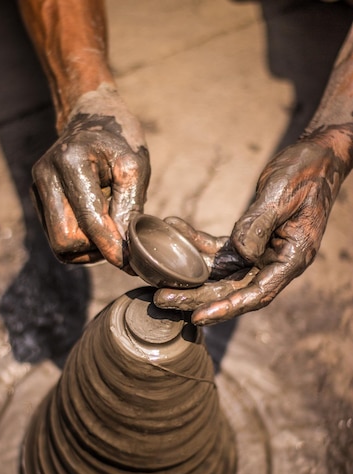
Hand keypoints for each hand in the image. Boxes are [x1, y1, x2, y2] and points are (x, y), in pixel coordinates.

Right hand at [31, 86, 150, 267]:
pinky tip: (96, 227)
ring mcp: (37, 188)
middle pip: (65, 240)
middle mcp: (45, 175)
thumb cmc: (119, 142)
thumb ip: (130, 209)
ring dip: (87, 249)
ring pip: (58, 245)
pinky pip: (56, 238)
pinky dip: (79, 243)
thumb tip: (124, 251)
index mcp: (70, 162)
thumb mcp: (135, 168)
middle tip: (119, 242)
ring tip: (109, 232)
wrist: (93, 119)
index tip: (130, 262)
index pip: (89, 220)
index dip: (111, 247)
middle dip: (94, 249)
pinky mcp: (38, 200)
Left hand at [155, 125, 352, 324]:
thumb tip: (241, 251)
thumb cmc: (305, 173)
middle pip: (232, 289)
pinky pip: (219, 249)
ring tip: (159, 281)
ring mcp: (260, 254)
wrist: (315, 157)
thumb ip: (259, 223)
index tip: (199, 316)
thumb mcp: (281, 194)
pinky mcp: (248, 240)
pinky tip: (175, 229)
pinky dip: (196, 242)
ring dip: (191, 278)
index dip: (227, 307)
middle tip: (163, 298)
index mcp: (291, 258)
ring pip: (222, 275)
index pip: (257, 293)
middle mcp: (274, 262)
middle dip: (197, 297)